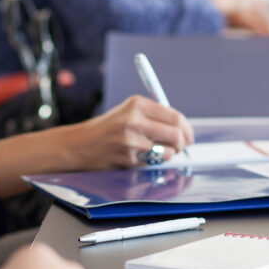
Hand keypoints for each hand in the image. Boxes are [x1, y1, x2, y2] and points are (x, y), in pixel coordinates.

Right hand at [57, 95, 193, 169]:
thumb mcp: (128, 112)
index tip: (188, 136)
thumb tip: (183, 129)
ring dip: (167, 155)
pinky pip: (152, 164)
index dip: (187, 129)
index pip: (175, 117)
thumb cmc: (108, 129)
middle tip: (180, 147)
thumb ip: (154, 116)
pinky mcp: (127, 160)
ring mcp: (131, 142)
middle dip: (182, 144)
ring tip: (155, 152)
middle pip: (175, 135)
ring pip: (167, 152)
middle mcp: (134, 121)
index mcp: (137, 104)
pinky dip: (152, 163)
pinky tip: (140, 158)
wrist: (80, 145)